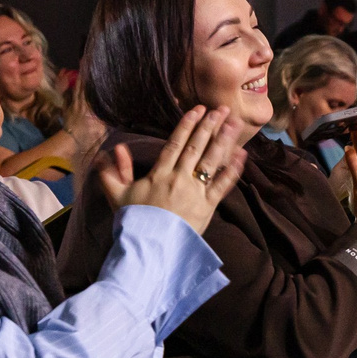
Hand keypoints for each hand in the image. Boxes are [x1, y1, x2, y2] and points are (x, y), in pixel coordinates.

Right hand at [99, 105, 241, 238]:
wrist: (149, 248)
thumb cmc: (134, 222)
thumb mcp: (117, 195)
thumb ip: (113, 171)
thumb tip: (114, 150)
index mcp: (160, 174)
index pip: (175, 144)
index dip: (187, 125)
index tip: (197, 109)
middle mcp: (179, 178)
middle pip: (197, 147)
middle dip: (209, 126)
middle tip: (221, 109)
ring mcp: (195, 192)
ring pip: (212, 161)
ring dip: (224, 140)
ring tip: (234, 123)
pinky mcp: (207, 207)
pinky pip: (223, 185)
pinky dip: (233, 170)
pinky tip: (243, 155)